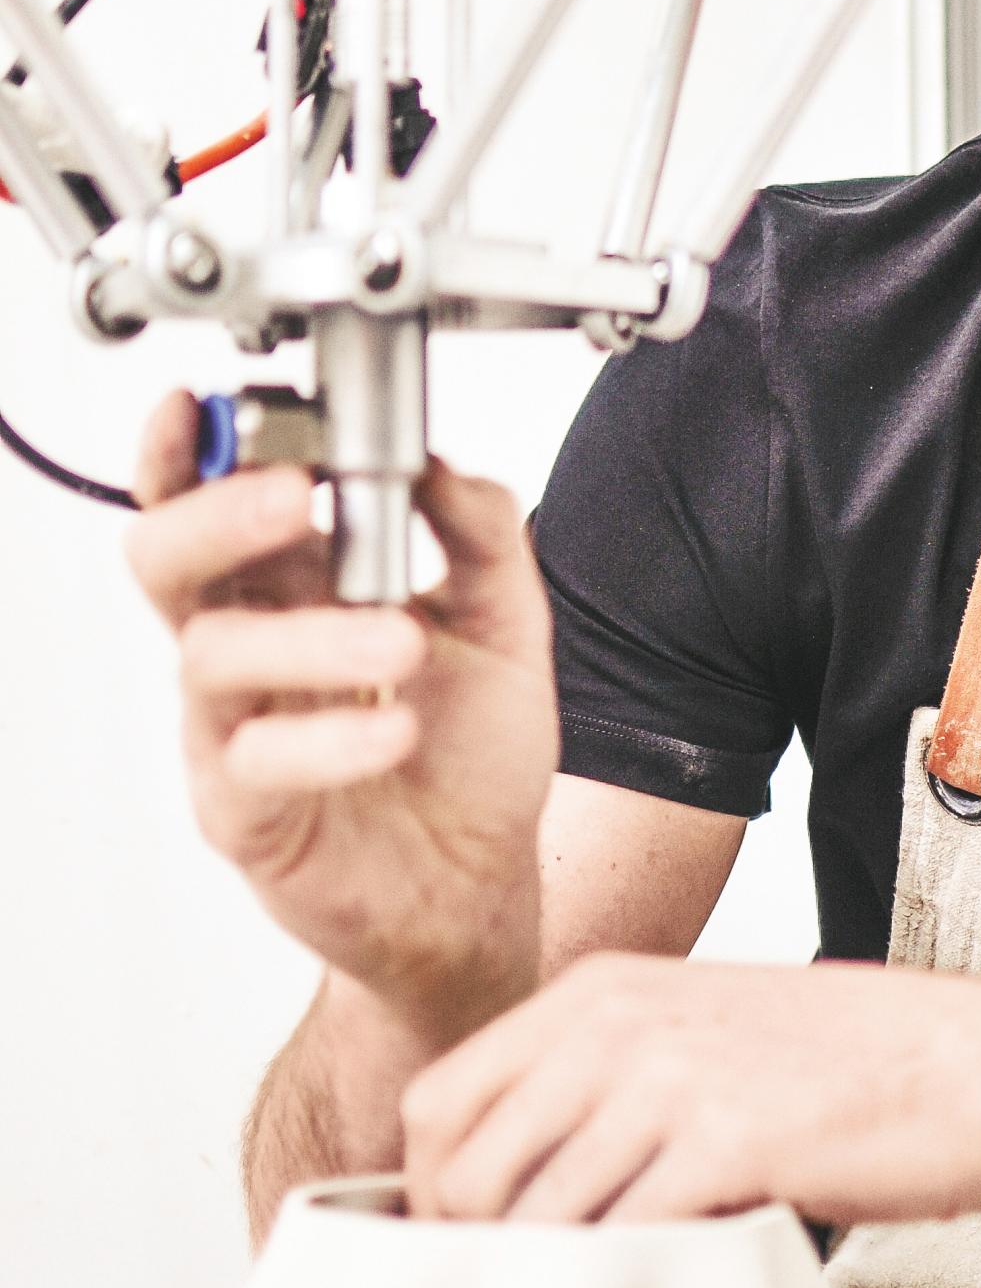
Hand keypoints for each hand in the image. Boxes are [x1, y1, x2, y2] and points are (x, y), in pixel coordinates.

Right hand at [126, 392, 555, 1032]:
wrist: (482, 883)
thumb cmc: (470, 752)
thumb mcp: (507, 623)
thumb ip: (482, 534)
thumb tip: (442, 461)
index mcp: (292, 586)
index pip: (206, 502)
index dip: (185, 452)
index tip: (201, 403)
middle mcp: (248, 647)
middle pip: (166, 560)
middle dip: (216, 514)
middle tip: (293, 498)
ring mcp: (234, 731)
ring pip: (211, 655)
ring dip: (308, 637)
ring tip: (400, 644)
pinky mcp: (246, 813)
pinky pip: (255, 762)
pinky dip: (328, 741)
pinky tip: (394, 733)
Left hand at [399, 949, 980, 1226]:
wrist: (973, 1072)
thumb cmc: (834, 1072)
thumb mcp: (694, 1035)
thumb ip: (595, 1083)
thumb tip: (491, 1186)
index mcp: (597, 992)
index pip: (438, 1103)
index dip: (426, 1196)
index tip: (459, 1253)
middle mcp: (617, 1024)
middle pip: (465, 1172)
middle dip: (471, 1256)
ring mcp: (670, 1081)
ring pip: (537, 1219)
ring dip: (549, 1284)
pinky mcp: (729, 1144)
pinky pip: (625, 1243)